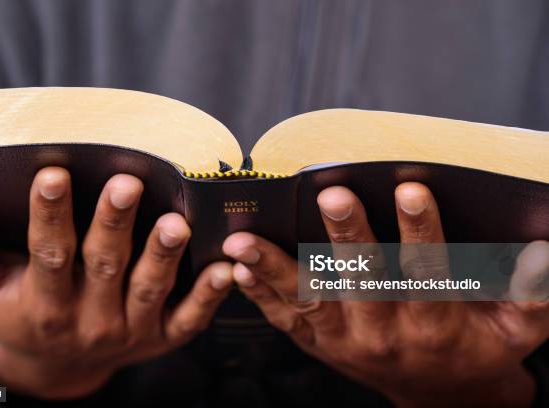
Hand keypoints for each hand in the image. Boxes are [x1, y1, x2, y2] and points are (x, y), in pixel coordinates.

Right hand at [0, 167, 232, 398]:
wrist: (58, 365)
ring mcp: (130, 329)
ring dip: (163, 255)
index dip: (48, 215)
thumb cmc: (20, 314)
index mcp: (44, 304)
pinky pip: (189, 318)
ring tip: (176, 222)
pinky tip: (225, 269)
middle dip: (114, 223)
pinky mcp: (162, 336)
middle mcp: (89, 318)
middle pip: (104, 265)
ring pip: (149, 288)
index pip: (48, 255)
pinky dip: (208, 296)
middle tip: (126, 184)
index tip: (52, 175)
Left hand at [223, 182, 548, 407]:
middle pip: (364, 281)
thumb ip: (530, 295)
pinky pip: (285, 319)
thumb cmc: (477, 346)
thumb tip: (543, 252)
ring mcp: (345, 339)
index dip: (422, 232)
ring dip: (276, 268)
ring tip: (244, 240)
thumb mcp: (516, 328)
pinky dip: (259, 295)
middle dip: (349, 237)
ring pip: (310, 299)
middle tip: (335, 196)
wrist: (441, 394)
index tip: (412, 190)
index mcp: (436, 323)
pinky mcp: (319, 342)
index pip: (430, 273)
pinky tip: (235, 269)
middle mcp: (385, 333)